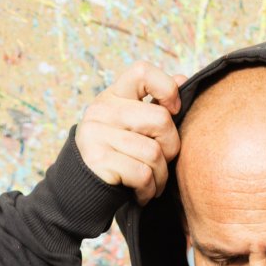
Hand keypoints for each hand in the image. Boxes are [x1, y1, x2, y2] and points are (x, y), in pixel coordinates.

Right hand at [76, 60, 188, 204]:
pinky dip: (148, 191)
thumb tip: (182, 79)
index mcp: (114, 95)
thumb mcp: (134, 127)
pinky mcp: (98, 160)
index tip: (173, 111)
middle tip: (162, 163)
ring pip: (154, 153)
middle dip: (171, 148)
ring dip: (160, 177)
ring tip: (152, 184)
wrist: (82, 192)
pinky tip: (141, 194)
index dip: (166, 89)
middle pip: (160, 120)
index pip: (143, 72)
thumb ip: (156, 104)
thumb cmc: (118, 158)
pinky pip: (142, 175)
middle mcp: (102, 110)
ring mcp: (97, 133)